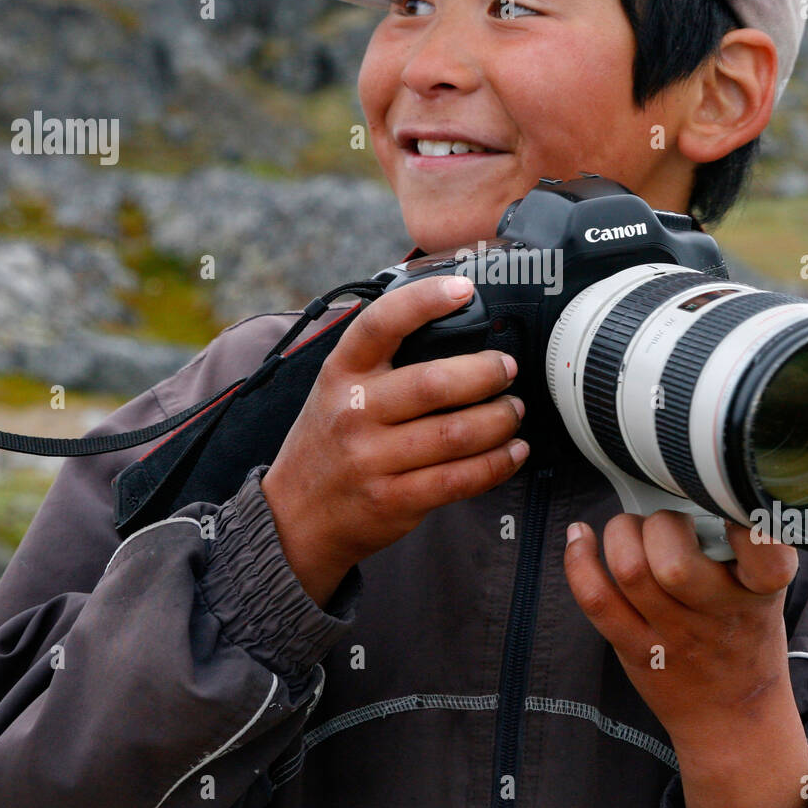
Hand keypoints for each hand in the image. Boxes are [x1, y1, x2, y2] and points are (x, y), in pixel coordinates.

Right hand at [262, 275, 529, 606]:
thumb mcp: (336, 388)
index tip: (464, 290)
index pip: (381, 323)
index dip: (425, 301)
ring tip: (513, 410)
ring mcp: (372, 459)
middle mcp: (353, 411)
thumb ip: (380, 360)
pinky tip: (512, 451)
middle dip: (486, 373)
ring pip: (456, 433)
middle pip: (435, 383)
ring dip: (500, 419)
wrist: (293, 517)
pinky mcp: (392, 500)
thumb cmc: (328, 441)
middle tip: (507, 370)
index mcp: (341, 372)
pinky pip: (459, 479)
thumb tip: (452, 324)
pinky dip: (497, 463)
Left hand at [563, 509, 807, 807]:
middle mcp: (717, 616)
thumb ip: (744, 547)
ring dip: (621, 534)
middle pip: (674, 561)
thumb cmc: (745, 639)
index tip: (731, 505)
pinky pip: (597, 600)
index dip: (745, 525)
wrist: (732, 720)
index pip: (765, 558)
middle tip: (666, 527)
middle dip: (660, 526)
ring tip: (630, 531)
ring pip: (631, 571)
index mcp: (760, 594)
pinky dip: (580, 560)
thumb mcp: (765, 593)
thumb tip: (700, 485)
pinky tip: (580, 537)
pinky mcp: (635, 649)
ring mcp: (673, 637)